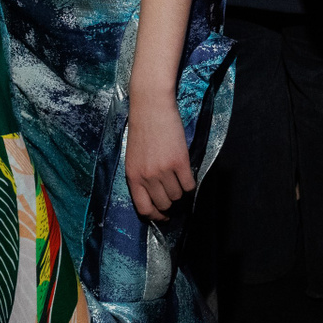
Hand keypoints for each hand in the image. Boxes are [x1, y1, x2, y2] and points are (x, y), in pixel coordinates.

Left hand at [125, 98, 195, 220]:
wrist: (151, 107)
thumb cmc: (142, 129)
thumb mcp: (134, 157)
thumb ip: (141, 176)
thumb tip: (154, 195)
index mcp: (133, 177)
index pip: (144, 208)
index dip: (155, 215)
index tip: (163, 216)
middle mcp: (147, 177)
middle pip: (163, 203)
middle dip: (170, 202)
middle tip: (174, 194)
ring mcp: (163, 170)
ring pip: (177, 195)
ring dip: (180, 191)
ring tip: (179, 179)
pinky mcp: (179, 162)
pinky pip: (189, 185)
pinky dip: (190, 184)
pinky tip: (187, 175)